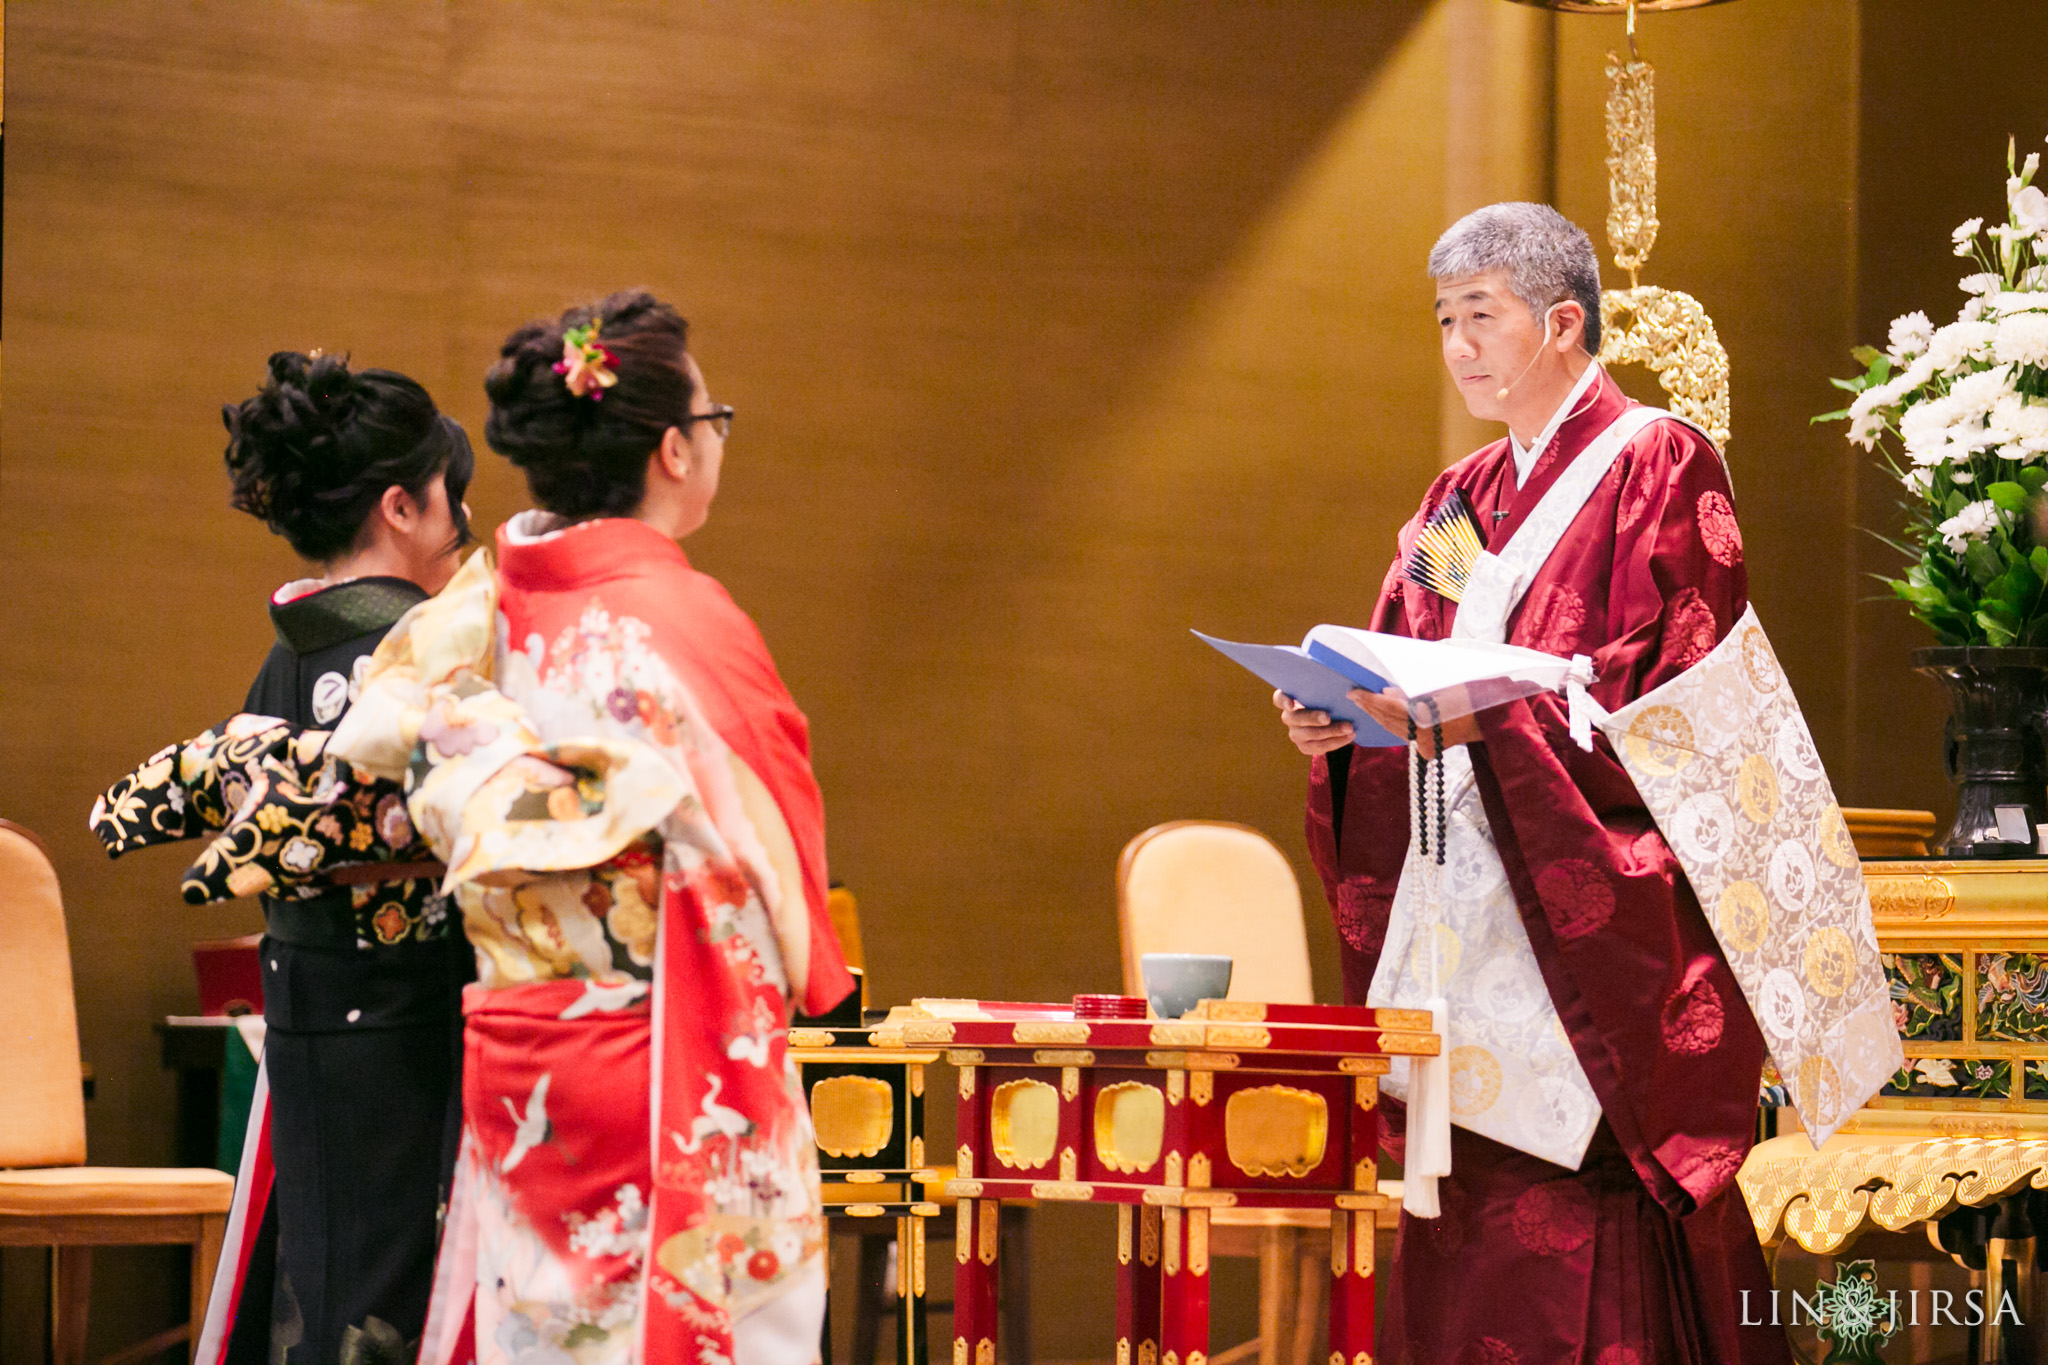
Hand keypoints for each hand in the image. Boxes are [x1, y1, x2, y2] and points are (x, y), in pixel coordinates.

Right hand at [1274, 689, 1354, 755]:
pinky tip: (1349, 736)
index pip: (1279, 699)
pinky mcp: (1305, 747)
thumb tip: (1349, 689)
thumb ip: (1327, 688)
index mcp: (1290, 700)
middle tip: (1328, 717)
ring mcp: (1296, 734)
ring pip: (1310, 735)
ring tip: (1349, 728)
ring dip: (1331, 732)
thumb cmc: (1329, 699)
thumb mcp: (1326, 691)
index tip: (1291, 704)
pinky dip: (1336, 742)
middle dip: (1312, 718)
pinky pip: (1319, 747)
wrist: (1337, 718)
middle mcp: (1289, 717)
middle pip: (1296, 718)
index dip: (1283, 701)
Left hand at [1352, 689, 1482, 758]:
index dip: (1370, 699)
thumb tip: (1386, 691)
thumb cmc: (1467, 696)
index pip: (1390, 707)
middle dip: (1370, 707)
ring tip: (1364, 703)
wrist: (1487, 720)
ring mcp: (1424, 745)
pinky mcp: (1426, 751)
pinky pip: (1402, 736)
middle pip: (1388, 720)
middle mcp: (1423, 734)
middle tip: (1354, 695)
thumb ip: (1410, 690)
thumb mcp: (1439, 686)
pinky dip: (1390, 725)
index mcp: (1427, 716)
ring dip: (1377, 716)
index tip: (1354, 692)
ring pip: (1392, 730)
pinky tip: (1381, 716)